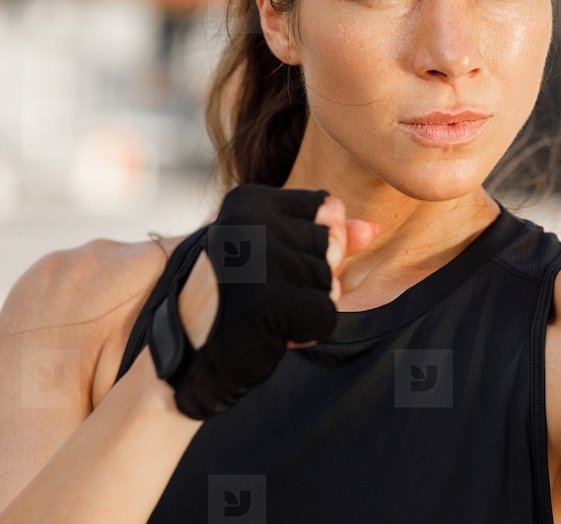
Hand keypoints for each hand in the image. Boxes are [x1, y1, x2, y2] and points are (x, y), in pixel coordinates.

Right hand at [156, 184, 378, 419]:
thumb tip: (373, 229)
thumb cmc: (233, 302)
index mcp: (248, 199)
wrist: (187, 361)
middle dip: (311, 280)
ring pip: (331, 282)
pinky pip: (326, 315)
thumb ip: (323, 236)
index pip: (328, 208)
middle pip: (332, 245)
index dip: (311, 246)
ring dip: (306, 308)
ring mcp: (259, 259)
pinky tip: (271, 333)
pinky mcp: (269, 301)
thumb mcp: (273, 256)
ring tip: (265, 314)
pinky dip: (306, 333)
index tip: (269, 266)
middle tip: (266, 295)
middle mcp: (251, 221)